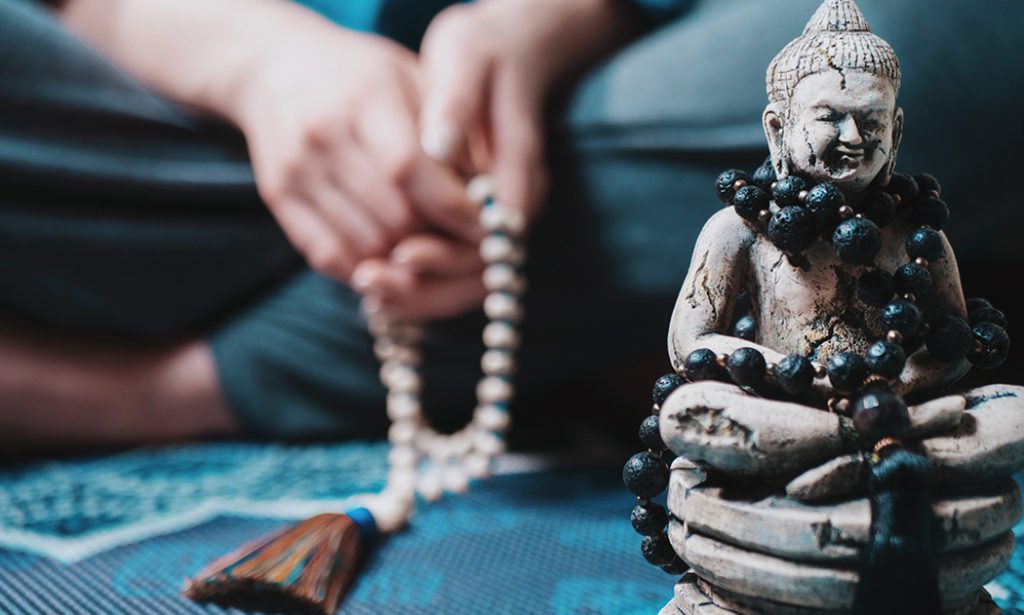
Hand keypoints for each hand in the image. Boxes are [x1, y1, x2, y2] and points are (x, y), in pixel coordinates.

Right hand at [228, 13, 478, 281]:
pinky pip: (328, 255)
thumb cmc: (362, 76)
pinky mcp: (278, 196)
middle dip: (435, 237)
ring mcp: (297, 168)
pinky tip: (385, 254)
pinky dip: (364, 266)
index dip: (453, 208)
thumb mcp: (412, 79)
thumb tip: (485, 195)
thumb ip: (448, 132)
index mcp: (366, 97)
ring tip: (422, 244)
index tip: (482, 226)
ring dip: (402, 258)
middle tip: (455, 239)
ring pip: (365, 244)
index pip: (412, 169)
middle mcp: (324, 133)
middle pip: (393, 216)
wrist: (275, 65)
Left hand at [354, 0, 636, 319]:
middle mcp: (514, 206)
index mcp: (520, 170)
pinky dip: (413, 282)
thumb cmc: (482, 52)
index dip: (447, 251)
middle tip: (370, 280)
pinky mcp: (474, 222)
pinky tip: (371, 278)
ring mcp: (496, 218)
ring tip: (364, 284)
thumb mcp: (467, 61)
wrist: (503, 53)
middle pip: (477, 272)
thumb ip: (454, 106)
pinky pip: (450, 271)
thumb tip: (437, 147)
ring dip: (415, 292)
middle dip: (425, 285)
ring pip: (463, 281)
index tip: (402, 251)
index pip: (492, 233)